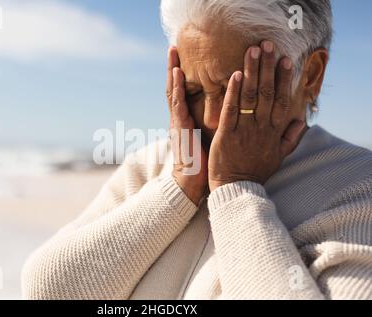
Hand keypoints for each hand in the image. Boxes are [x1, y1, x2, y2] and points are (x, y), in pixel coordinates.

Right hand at [166, 47, 207, 204]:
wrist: (193, 184)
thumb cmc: (206, 163)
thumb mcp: (211, 139)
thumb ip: (217, 123)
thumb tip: (231, 113)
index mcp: (189, 119)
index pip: (187, 92)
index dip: (187, 75)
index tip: (190, 58)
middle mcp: (181, 117)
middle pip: (178, 86)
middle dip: (176, 66)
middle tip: (175, 46)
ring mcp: (178, 121)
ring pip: (174, 90)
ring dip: (173, 70)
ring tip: (172, 51)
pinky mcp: (180, 128)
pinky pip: (177, 104)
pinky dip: (177, 87)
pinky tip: (178, 72)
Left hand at [208, 41, 306, 190]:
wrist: (236, 188)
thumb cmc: (256, 171)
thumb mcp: (279, 157)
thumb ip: (290, 138)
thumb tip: (303, 121)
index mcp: (274, 131)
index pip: (282, 100)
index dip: (284, 79)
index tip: (285, 60)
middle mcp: (261, 128)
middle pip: (267, 93)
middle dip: (267, 67)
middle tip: (266, 45)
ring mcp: (244, 130)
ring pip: (250, 98)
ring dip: (252, 73)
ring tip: (252, 51)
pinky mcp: (226, 135)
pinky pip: (231, 111)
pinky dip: (233, 93)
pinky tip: (235, 76)